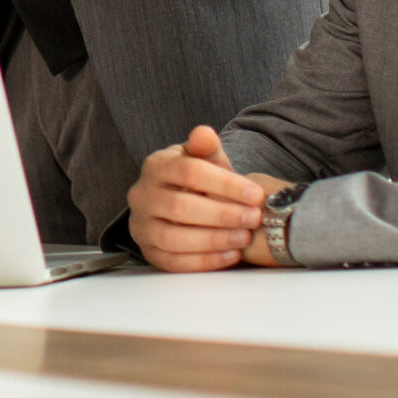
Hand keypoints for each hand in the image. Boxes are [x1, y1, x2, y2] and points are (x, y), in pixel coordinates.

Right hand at [125, 127, 277, 272]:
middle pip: (180, 207)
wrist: (179, 202)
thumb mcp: (203, 159)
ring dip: (214, 240)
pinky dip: (205, 261)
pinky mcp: (149, 252)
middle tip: (253, 218)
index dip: (225, 184)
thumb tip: (205, 133)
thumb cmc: (195, 180)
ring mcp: (142, 226)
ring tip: (244, 237)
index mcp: (156, 166)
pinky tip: (230, 254)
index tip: (255, 194)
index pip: (189, 172)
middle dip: (223, 215)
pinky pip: (174, 263)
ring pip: (174, 238)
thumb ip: (206, 148)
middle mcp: (142, 196)